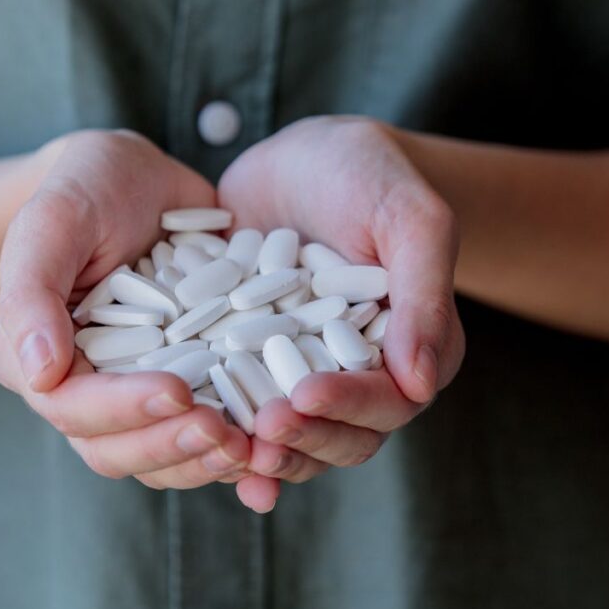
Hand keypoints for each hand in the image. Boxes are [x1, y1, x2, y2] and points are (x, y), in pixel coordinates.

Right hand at [0, 130, 249, 489]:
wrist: (138, 180)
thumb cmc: (86, 188)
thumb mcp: (52, 220)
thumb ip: (31, 292)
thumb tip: (39, 376)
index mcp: (37, 358)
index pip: (72, 407)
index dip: (123, 410)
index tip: (176, 393)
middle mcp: (84, 388)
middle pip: (115, 449)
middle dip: (170, 447)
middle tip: (225, 433)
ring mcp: (137, 391)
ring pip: (161, 455)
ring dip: (204, 461)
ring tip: (253, 446)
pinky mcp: (186, 384)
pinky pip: (204, 431)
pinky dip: (236, 443)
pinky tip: (275, 443)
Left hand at [218, 116, 464, 509]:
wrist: (307, 157)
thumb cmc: (371, 177)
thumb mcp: (409, 220)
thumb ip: (422, 295)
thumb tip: (419, 383)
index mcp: (412, 351)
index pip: (389, 401)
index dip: (348, 406)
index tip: (304, 396)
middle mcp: (360, 375)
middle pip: (342, 436)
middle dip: (303, 440)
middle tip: (260, 430)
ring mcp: (303, 373)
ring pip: (291, 436)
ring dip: (261, 451)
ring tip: (221, 446)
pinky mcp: (254, 364)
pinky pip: (240, 407)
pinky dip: (220, 427)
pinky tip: (186, 433)